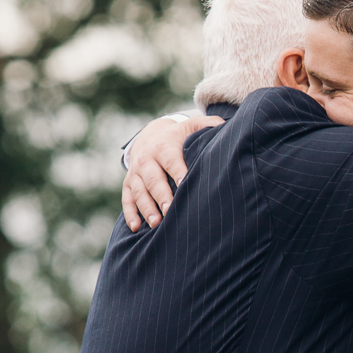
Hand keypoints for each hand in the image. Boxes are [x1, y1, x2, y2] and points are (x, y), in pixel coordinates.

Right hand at [121, 114, 223, 231]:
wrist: (149, 135)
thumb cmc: (177, 136)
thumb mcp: (190, 126)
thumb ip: (207, 125)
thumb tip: (226, 126)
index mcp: (163, 147)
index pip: (171, 161)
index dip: (177, 172)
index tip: (184, 185)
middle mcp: (147, 160)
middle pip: (154, 180)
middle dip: (161, 196)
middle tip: (170, 211)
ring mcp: (136, 173)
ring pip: (139, 192)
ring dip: (146, 208)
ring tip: (156, 224)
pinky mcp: (128, 184)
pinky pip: (127, 199)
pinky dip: (130, 214)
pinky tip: (136, 228)